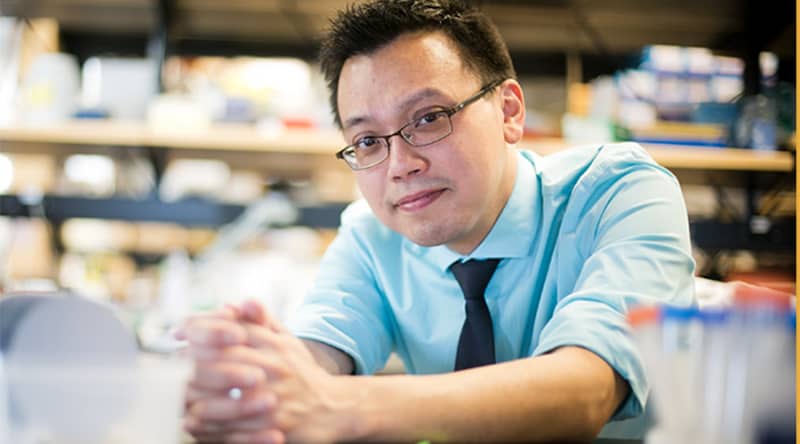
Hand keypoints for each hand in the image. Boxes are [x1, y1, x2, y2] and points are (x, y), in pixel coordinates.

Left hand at [188, 301, 356, 442]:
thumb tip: (240, 302)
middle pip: (222, 362)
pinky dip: (211, 427)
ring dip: (196, 399)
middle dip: (190, 365)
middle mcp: (275, 368)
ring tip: (179, 398)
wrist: (335, 408)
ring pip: (225, 398)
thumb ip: (263, 320)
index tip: (177, 333)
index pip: (231, 331)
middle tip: (168, 369)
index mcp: (275, 344)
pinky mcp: (277, 426)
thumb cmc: (302, 373)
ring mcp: (275, 398)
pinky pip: (236, 429)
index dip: (200, 330)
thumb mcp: (287, 340)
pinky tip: (194, 423)